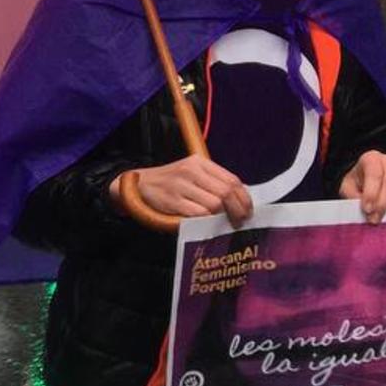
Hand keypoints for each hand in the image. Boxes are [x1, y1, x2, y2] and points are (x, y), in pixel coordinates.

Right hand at [121, 156, 252, 225]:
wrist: (138, 184)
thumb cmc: (169, 183)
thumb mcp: (190, 174)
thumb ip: (212, 183)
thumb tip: (240, 200)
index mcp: (199, 162)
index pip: (231, 180)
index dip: (244, 198)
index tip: (248, 211)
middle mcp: (191, 170)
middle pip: (226, 192)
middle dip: (237, 210)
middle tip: (239, 222)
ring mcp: (180, 185)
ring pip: (214, 204)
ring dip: (221, 217)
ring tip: (222, 224)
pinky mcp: (171, 200)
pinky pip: (198, 214)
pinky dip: (205, 220)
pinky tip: (205, 223)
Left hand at [339, 149, 385, 223]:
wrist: (366, 180)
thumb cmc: (356, 183)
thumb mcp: (348, 187)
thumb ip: (352, 196)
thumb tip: (364, 208)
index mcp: (372, 158)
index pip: (374, 174)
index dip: (371, 193)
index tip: (367, 209)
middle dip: (382, 203)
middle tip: (374, 219)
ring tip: (382, 219)